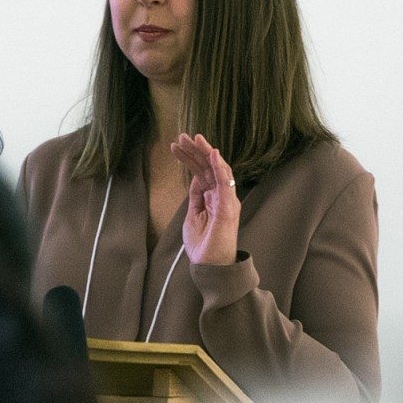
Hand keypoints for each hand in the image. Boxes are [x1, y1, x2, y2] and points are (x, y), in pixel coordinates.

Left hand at [170, 133, 240, 265]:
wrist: (210, 266)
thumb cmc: (203, 244)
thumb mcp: (192, 216)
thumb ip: (195, 197)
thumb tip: (196, 178)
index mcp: (213, 197)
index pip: (201, 172)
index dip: (189, 158)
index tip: (175, 146)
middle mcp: (222, 195)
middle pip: (208, 167)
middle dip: (195, 150)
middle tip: (182, 136)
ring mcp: (226, 200)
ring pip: (217, 169)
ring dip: (205, 152)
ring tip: (193, 138)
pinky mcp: (228, 207)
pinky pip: (225, 183)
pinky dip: (219, 167)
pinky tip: (212, 153)